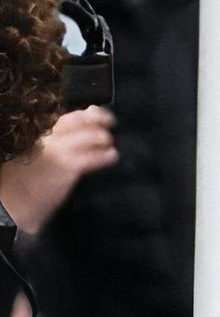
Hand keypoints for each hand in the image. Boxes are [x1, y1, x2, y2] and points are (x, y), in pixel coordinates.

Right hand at [0, 105, 115, 232]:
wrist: (10, 205)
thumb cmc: (22, 184)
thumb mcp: (34, 159)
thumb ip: (53, 145)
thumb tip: (74, 135)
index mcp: (40, 138)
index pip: (67, 118)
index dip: (86, 114)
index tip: (95, 111)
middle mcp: (48, 140)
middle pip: (79, 120)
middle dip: (100, 118)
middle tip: (111, 123)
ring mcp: (57, 153)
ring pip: (91, 135)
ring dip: (104, 139)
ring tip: (110, 146)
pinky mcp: (66, 168)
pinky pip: (92, 157)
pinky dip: (105, 156)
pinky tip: (111, 157)